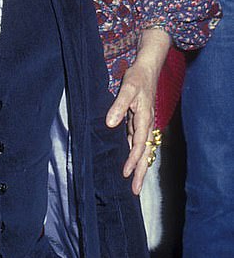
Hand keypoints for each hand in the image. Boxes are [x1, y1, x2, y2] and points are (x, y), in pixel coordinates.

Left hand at [106, 26, 170, 193]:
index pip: (140, 144)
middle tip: (135, 191)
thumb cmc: (138, 76)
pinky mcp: (139, 120)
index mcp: (145, 118)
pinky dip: (135, 153)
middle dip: (140, 172)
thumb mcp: (128, 88)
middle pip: (144, 152)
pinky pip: (138, 141)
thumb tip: (110, 124)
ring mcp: (143, 123)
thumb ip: (119, 106)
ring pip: (142, 149)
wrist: (147, 67)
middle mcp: (146, 123)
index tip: (125, 173)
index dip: (133, 160)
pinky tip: (129, 161)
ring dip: (138, 165)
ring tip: (133, 183)